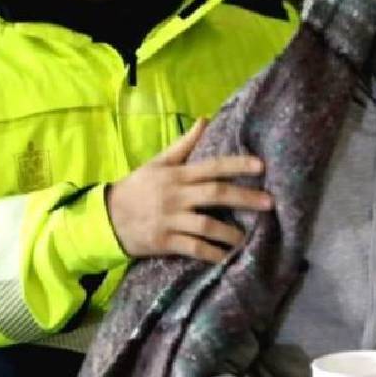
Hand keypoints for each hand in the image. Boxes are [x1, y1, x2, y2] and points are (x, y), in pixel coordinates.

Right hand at [106, 119, 271, 262]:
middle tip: (270, 203)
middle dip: (244, 198)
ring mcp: (170, 220)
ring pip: (205, 225)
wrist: (106, 218)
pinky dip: (211, 253)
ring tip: (248, 237)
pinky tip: (226, 257)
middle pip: (215, 194)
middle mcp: (175, 196)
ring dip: (230, 232)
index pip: (211, 167)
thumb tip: (205, 119)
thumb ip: (183, 144)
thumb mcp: (157, 163)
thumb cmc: (137, 188)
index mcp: (176, 175)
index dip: (236, 165)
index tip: (261, 166)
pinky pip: (193, 248)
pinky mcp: (164, 242)